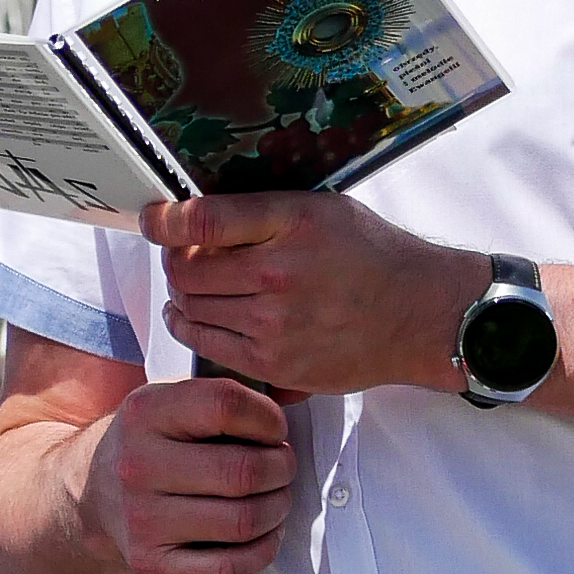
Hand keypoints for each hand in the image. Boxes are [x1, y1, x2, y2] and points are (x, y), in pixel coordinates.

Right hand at [101, 372, 292, 573]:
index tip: (275, 428)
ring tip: (274, 497)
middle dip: (282, 468)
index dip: (268, 419)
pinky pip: (230, 567)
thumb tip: (285, 407)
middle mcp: (137, 466)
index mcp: (145, 413)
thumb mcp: (170, 400)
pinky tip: (262, 534)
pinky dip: (262, 551)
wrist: (95, 493)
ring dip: (277, 509)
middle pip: (244, 471)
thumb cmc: (152, 443)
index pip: (226, 406)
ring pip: (245, 521)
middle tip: (282, 466)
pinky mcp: (151, 565)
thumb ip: (219, 394)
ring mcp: (142, 520)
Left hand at [145, 189, 474, 399]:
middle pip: (187, 270)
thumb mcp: (322, 209)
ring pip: (193, 308)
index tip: (152, 220)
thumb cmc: (372, 255)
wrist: (420, 314)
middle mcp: (279, 276)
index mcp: (291, 225)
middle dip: (175, 260)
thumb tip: (193, 216)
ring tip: (189, 286)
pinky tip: (194, 316)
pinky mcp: (277, 364)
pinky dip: (191, 328)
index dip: (164, 220)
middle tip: (181, 255)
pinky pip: (209, 346)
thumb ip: (261, 211)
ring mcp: (276, 326)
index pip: (202, 220)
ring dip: (181, 295)